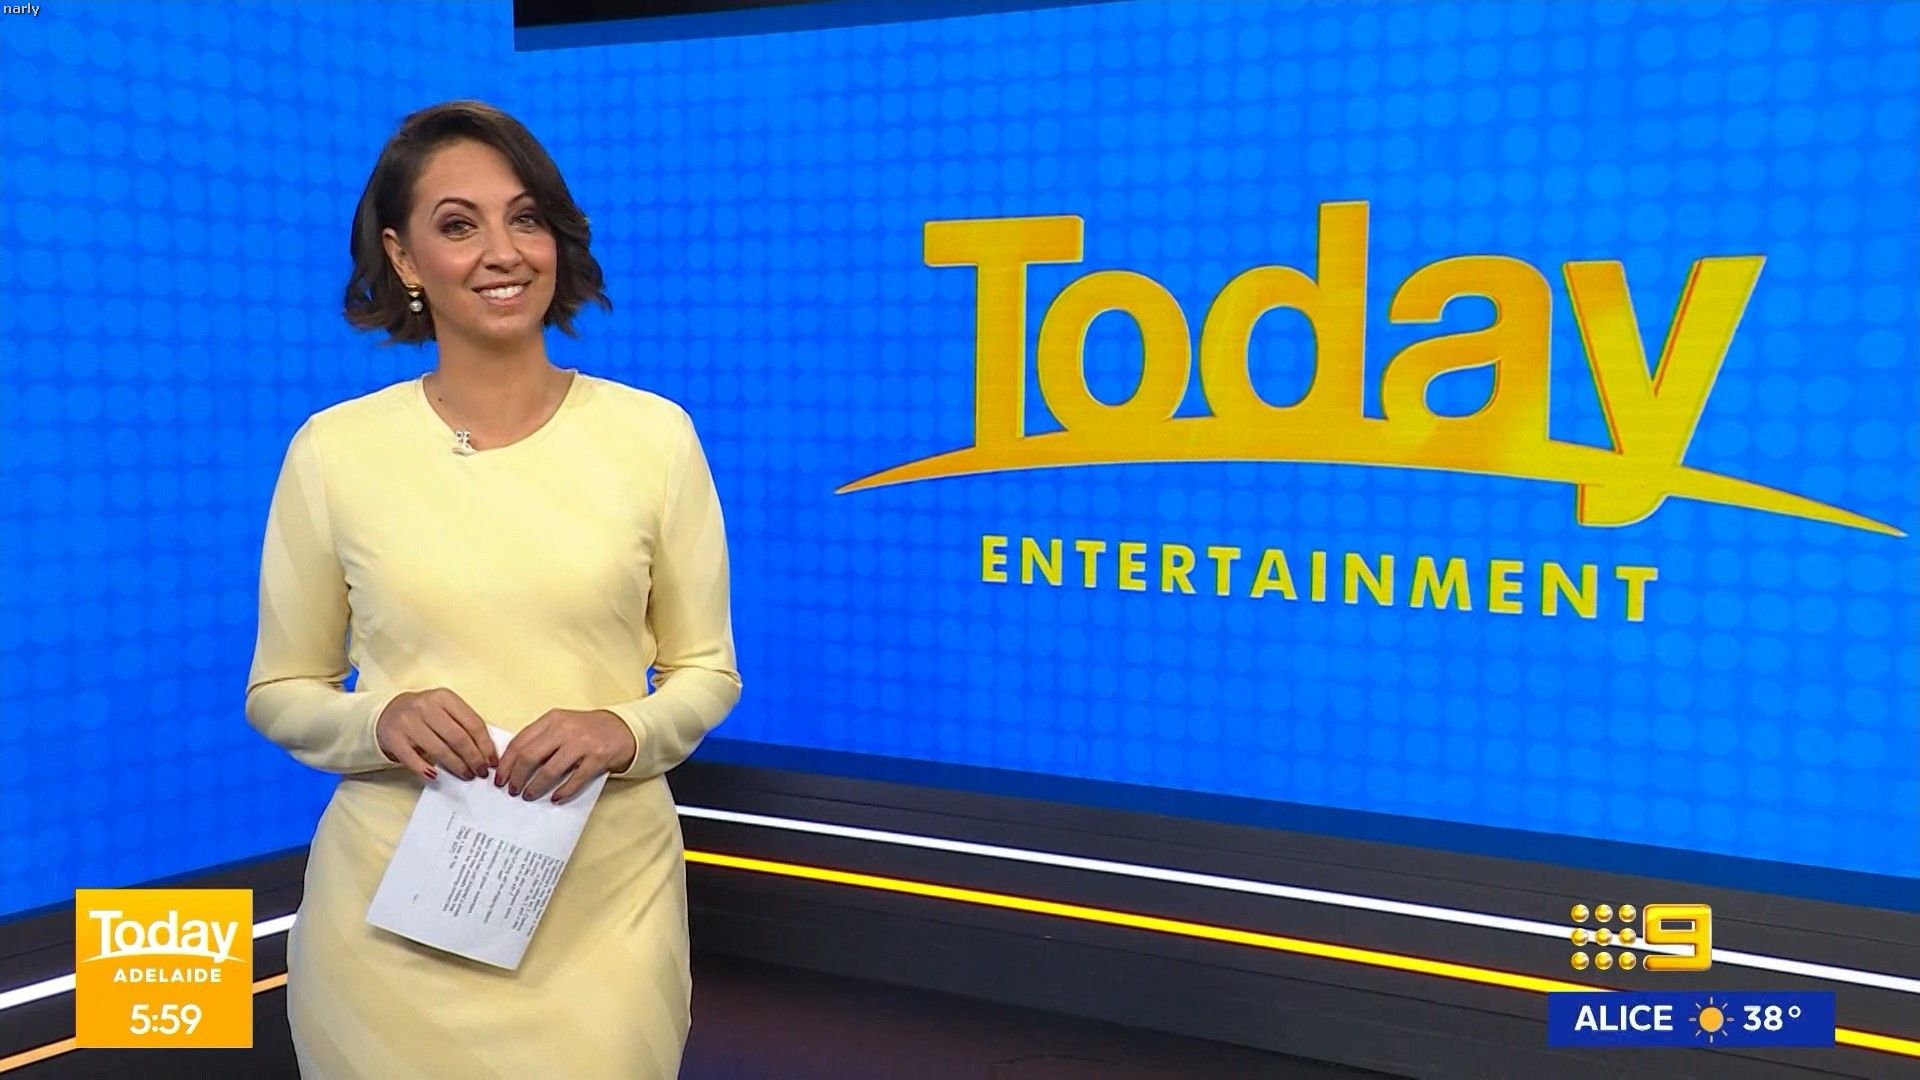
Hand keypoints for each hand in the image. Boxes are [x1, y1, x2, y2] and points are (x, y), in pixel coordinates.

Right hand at [376, 688, 494, 782]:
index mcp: (444, 697)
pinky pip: (413, 758)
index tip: (491, 760)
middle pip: (458, 738)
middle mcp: (425, 707)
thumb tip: (486, 752)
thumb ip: (463, 724)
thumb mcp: (444, 710)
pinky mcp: (394, 738)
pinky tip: (436, 776)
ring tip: (466, 775)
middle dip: (474, 758)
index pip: (472, 723)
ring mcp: (408, 722)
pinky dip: (425, 769)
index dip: (485, 745)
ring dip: (456, 766)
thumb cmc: (423, 714)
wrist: (387, 712)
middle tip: (481, 771)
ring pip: (439, 749)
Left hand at [494, 709, 636, 803]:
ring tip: (528, 796)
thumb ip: (540, 738)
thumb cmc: (586, 730)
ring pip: (550, 770)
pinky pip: (575, 780)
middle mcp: (565, 729)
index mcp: (552, 719)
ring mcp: (582, 744)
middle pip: (530, 756)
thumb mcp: (561, 725)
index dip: (506, 763)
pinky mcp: (597, 758)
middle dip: (517, 776)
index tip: (500, 778)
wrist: (623, 729)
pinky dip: (563, 791)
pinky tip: (555, 798)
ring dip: (535, 787)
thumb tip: (513, 763)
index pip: (520, 742)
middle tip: (512, 790)